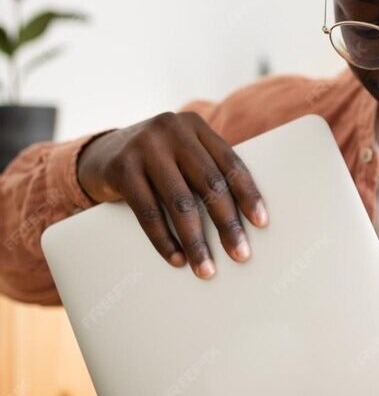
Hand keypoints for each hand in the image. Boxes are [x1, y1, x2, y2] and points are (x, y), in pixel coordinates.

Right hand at [77, 111, 267, 278]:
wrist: (99, 154)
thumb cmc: (157, 162)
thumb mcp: (182, 155)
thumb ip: (207, 172)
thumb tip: (244, 221)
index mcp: (196, 126)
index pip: (230, 163)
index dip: (248, 194)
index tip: (262, 223)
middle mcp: (172, 130)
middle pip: (209, 184)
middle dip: (227, 224)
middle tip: (241, 255)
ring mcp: (145, 147)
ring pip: (180, 202)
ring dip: (196, 241)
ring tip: (206, 269)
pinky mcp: (121, 168)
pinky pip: (148, 212)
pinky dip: (164, 240)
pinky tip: (177, 259)